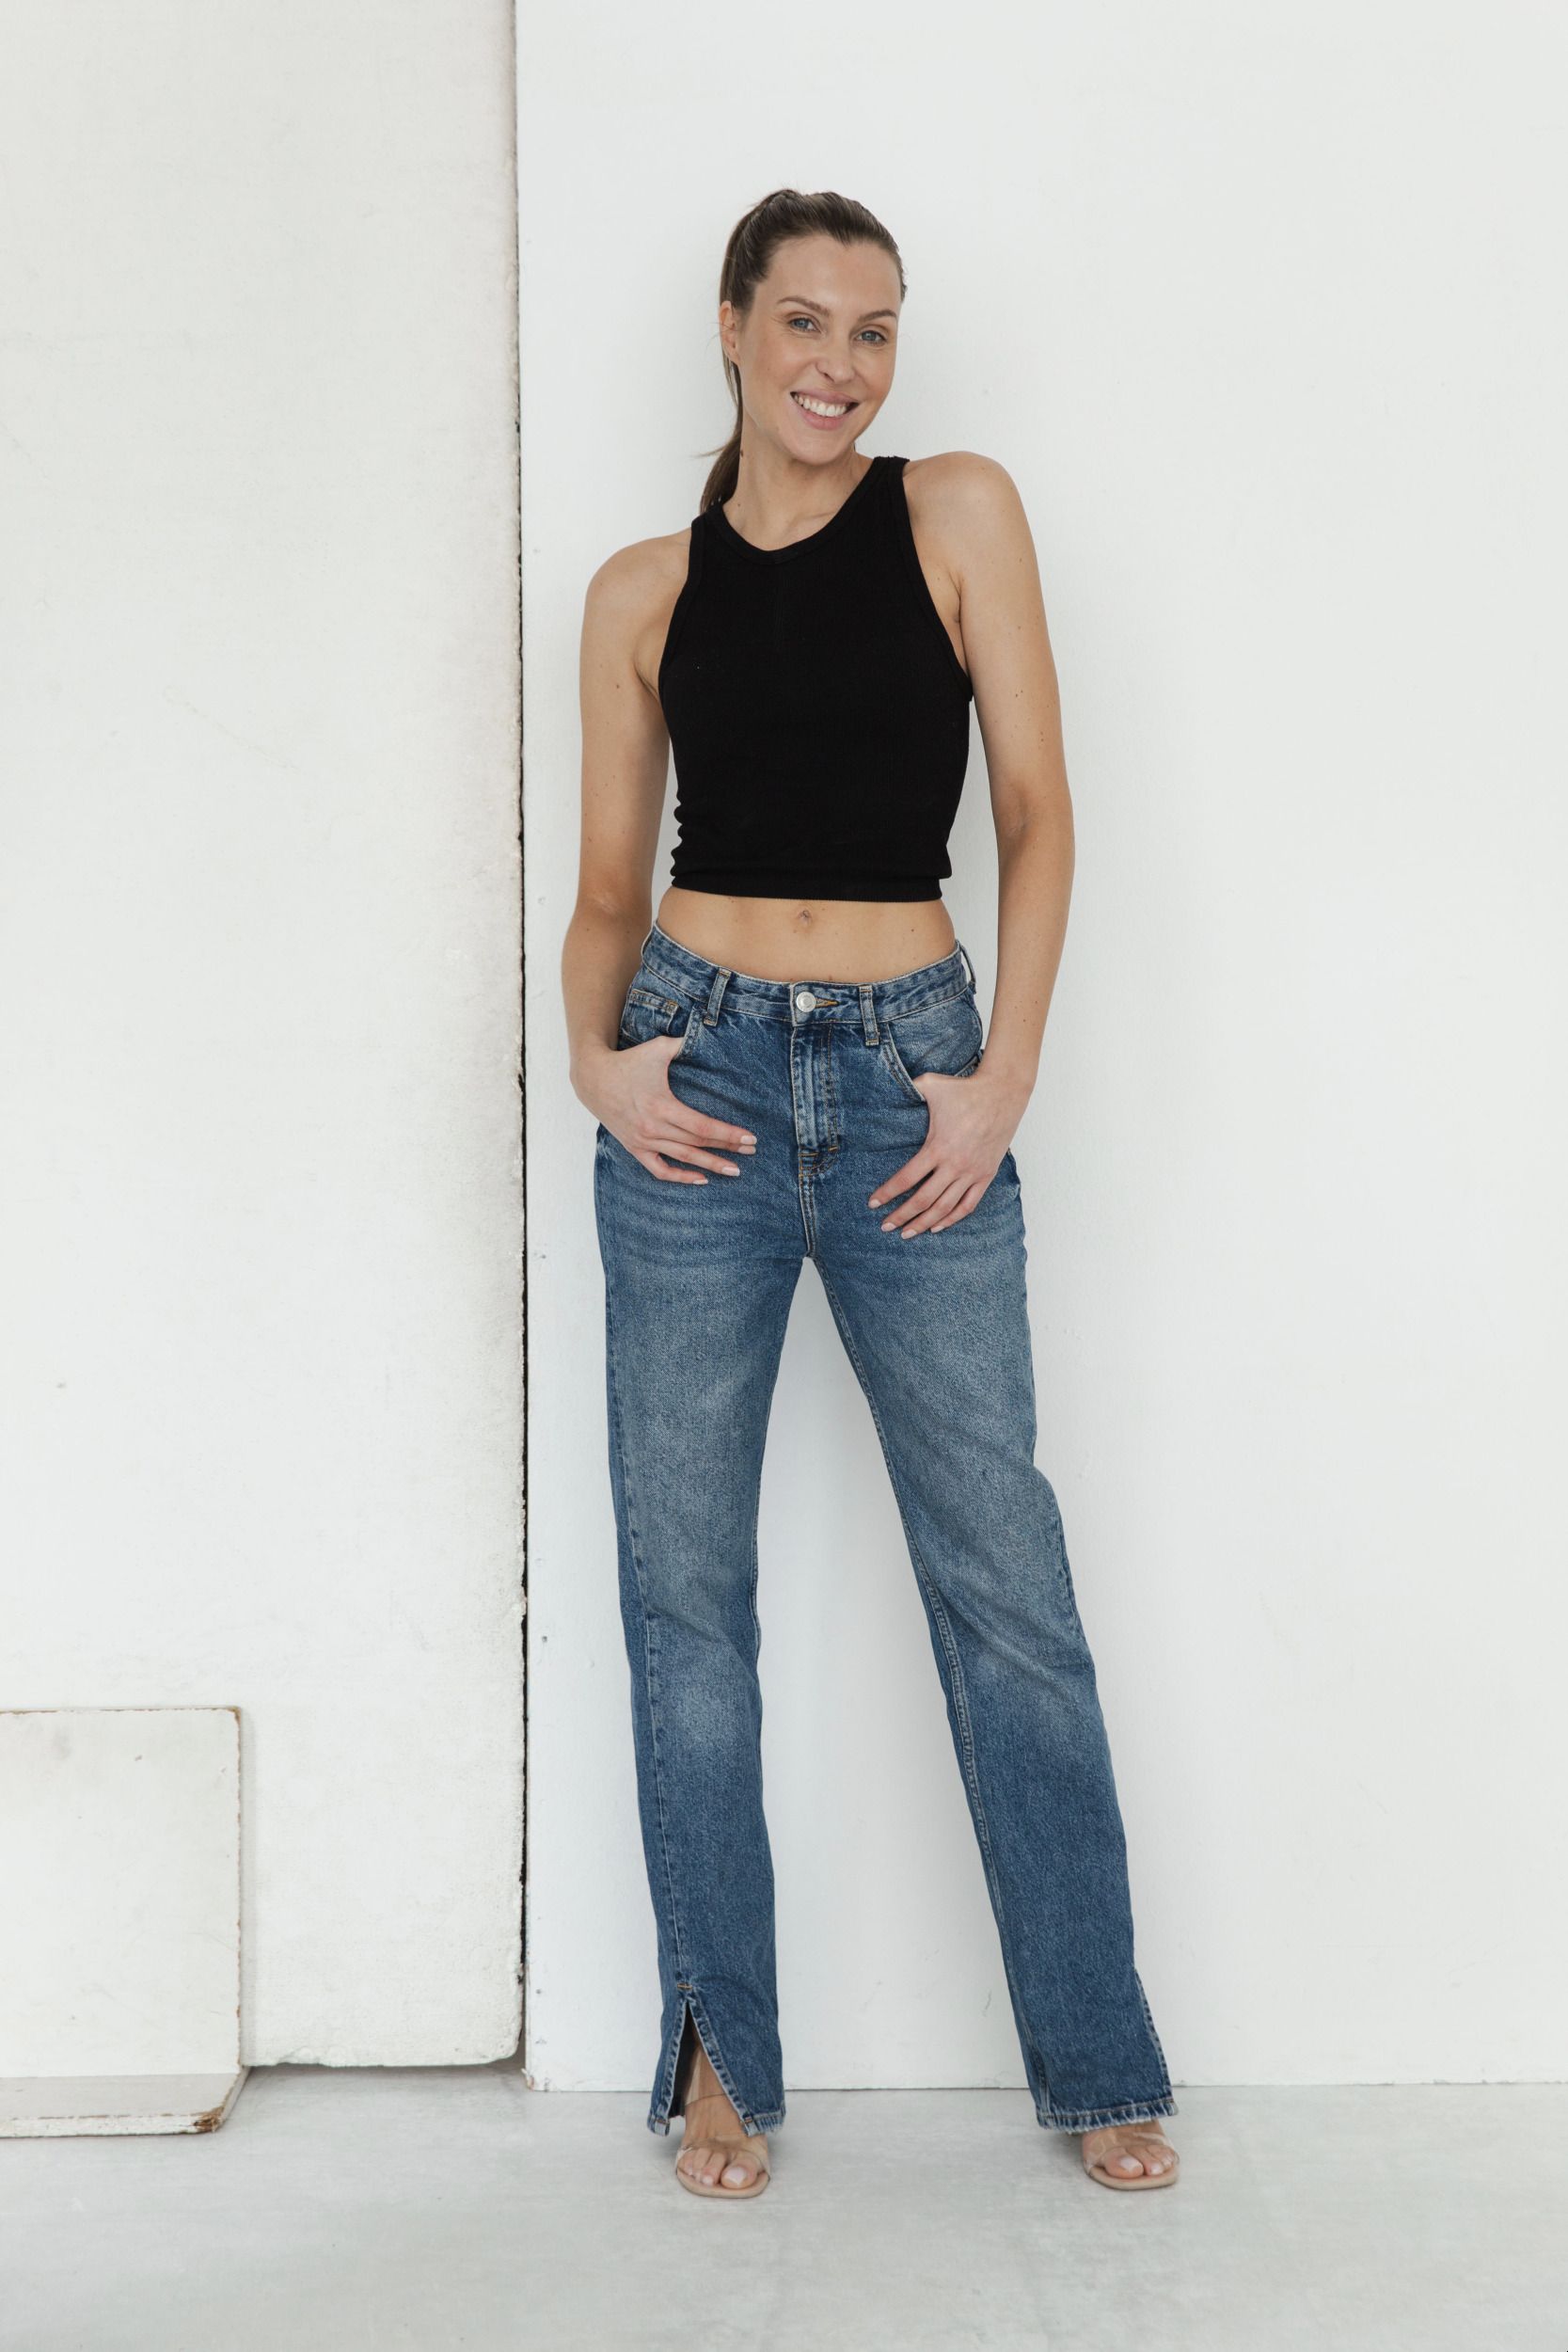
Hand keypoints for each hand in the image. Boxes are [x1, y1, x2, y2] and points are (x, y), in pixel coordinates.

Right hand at [580, 1034, 757, 1183]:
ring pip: (683, 1159)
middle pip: (698, 1144)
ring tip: (733, 1171)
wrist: (593, 1078)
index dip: (728, 1134)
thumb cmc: (628, 1061)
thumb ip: (684, 1044)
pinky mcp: (635, 1148)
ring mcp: (643, 1141)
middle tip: (751, 1153)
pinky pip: (659, 1170)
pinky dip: (679, 1177)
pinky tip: (700, 1179)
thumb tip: (708, 1035)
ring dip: (710, 1166)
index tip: (749, 1138)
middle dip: (727, 1149)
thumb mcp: (657, 1048)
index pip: (703, 1127)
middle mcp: (653, 1128)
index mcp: (662, 1106)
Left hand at [869, 1064, 1025, 1234]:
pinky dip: (952, 1219)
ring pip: (944, 1208)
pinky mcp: (986, 1175)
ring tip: (907, 1233)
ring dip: (924, 1223)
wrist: (1003, 1092)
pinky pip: (968, 1205)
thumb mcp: (931, 1085)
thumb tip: (884, 1088)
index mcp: (938, 1147)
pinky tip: (937, 1227)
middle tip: (885, 1226)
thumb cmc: (964, 1089)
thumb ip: (907, 1090)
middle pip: (922, 1200)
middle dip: (901, 1216)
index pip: (906, 1179)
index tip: (873, 1203)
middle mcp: (954, 1165)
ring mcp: (972, 1172)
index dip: (887, 1193)